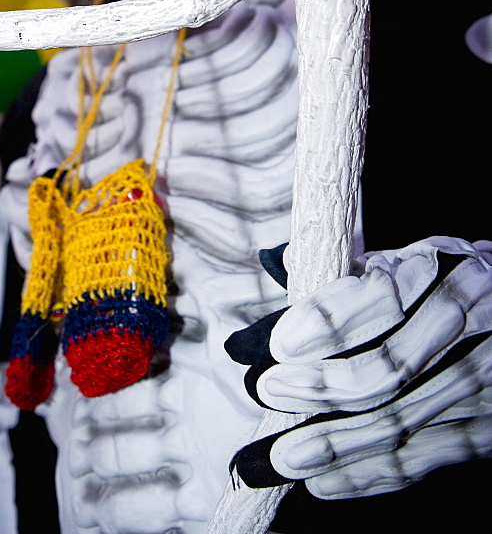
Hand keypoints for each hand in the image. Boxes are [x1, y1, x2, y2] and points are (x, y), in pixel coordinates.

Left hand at [227, 237, 491, 497]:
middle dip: (321, 388)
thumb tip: (279, 265)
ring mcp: (482, 381)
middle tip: (268, 391)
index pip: (383, 299)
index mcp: (442, 270)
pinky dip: (368, 475)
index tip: (281, 345)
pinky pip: (422, 460)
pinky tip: (324, 480)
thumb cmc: (441, 282)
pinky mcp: (485, 429)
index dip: (328, 324)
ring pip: (400, 421)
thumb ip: (351, 269)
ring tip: (282, 456)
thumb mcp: (403, 258)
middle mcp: (467, 324)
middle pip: (389, 369)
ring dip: (335, 444)